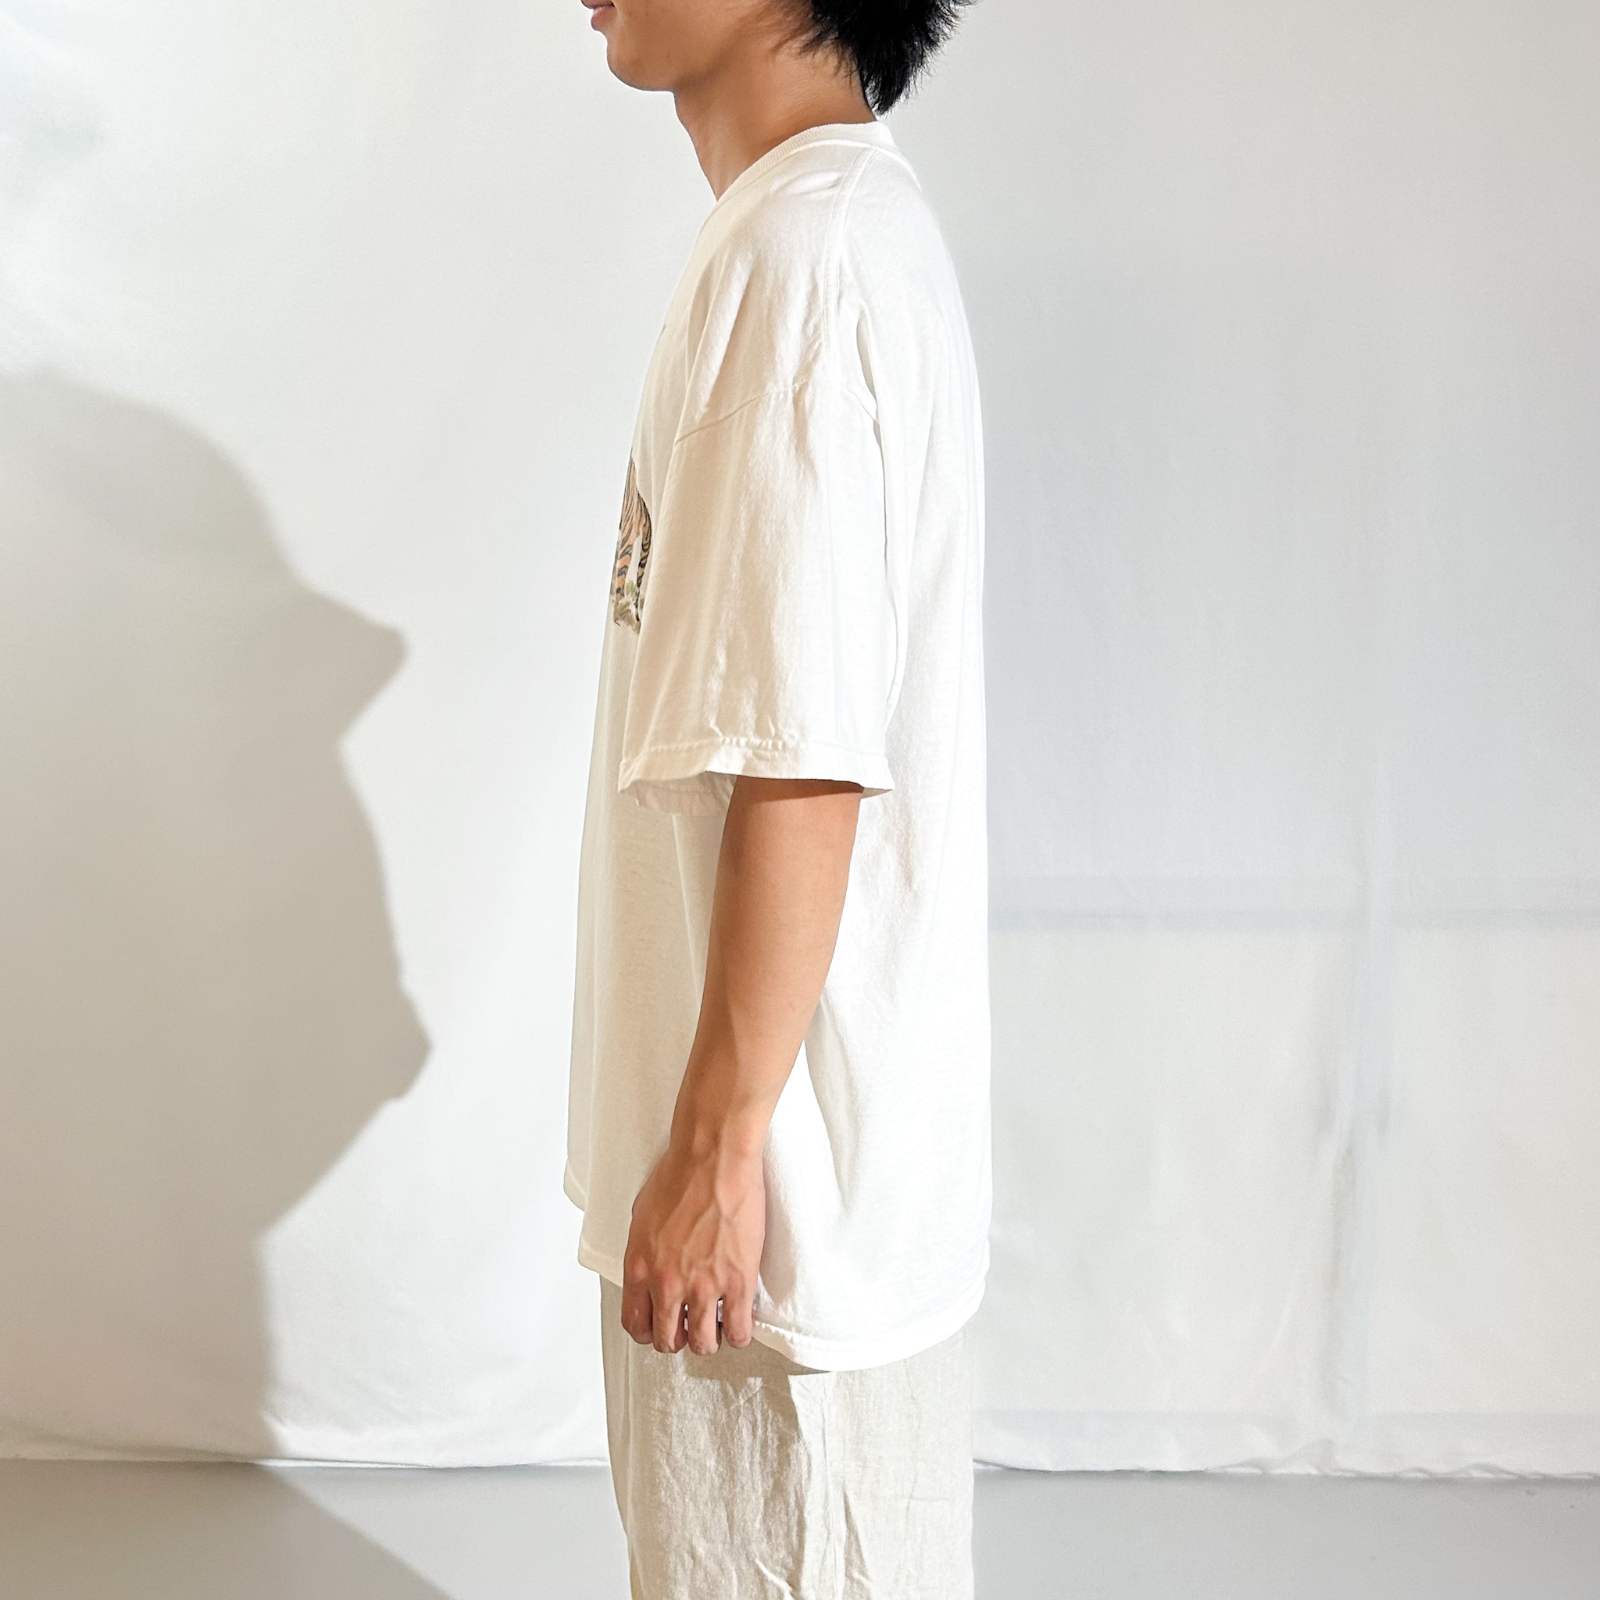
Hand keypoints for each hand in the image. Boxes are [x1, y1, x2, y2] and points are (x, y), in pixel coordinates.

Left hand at [620, 1134, 764, 1354]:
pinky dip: (738, 1333)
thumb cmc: (679, 1174)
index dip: (649, 1332)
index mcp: (640, 1267)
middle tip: (690, 1326)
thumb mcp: (642, 1215)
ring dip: (708, 1339)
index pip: (636, 1324)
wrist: (713, 1157)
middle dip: (678, 1338)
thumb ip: (645, 1250)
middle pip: (668, 1340)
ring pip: (703, 1343)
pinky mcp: (737, 1281)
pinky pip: (738, 1330)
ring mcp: (703, 1286)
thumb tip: (652, 1265)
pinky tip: (739, 1322)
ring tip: (716, 1324)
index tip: (660, 1326)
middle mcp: (667, 1284)